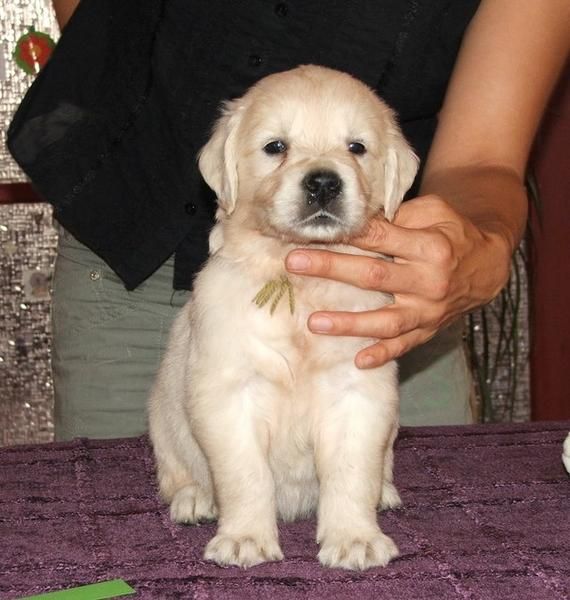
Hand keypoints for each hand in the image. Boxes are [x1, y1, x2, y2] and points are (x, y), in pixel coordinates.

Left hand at [285, 195, 512, 368]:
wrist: (488, 264)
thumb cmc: (452, 233)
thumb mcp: (435, 212)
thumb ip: (399, 217)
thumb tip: (356, 221)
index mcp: (430, 246)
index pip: (381, 238)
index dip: (348, 233)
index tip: (316, 230)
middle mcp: (429, 281)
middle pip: (374, 275)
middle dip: (332, 268)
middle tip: (294, 263)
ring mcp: (429, 310)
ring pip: (385, 320)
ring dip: (349, 323)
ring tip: (314, 322)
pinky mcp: (429, 329)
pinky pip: (405, 345)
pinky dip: (383, 354)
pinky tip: (358, 361)